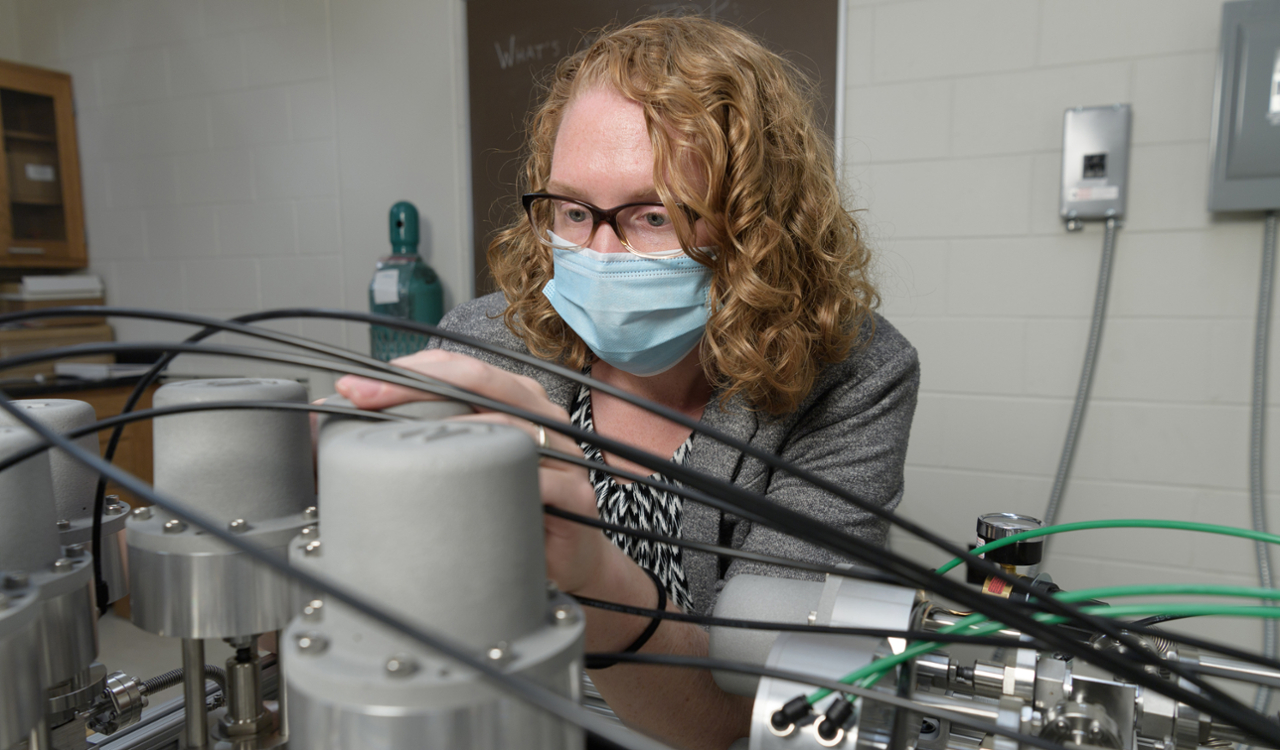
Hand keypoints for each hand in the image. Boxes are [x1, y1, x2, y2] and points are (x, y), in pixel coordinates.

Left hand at [334, 350, 616, 593]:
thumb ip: (429, 438)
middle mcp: (541, 414)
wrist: (569, 559)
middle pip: (478, 381)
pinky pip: (539, 477)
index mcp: (515, 398)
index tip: (355, 384)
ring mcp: (563, 451)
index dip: (408, 368)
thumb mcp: (469, 463)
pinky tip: (464, 484)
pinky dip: (502, 475)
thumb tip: (349, 422)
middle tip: (361, 396)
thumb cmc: (512, 505)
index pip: (459, 366)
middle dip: (413, 385)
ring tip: (402, 441)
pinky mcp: (575, 494)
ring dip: (451, 428)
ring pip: (507, 422)